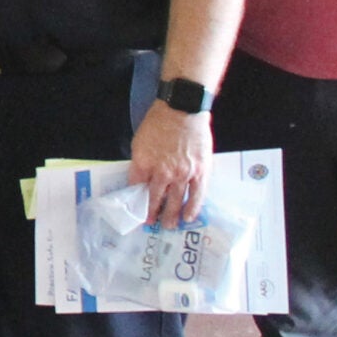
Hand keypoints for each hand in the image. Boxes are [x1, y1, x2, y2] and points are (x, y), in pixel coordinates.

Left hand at [128, 101, 212, 224]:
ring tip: (168, 226)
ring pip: (176, 200)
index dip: (136, 202)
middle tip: (151, 225)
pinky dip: (192, 208)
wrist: (182, 110)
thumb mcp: (139, 142)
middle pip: (155, 199)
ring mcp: (182, 173)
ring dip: (171, 216)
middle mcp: (162, 171)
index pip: (136, 188)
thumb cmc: (159, 123)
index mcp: (143, 163)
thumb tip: (141, 180)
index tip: (136, 213)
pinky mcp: (200, 172)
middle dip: (152, 214)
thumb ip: (141, 163)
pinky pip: (197, 195)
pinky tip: (189, 217)